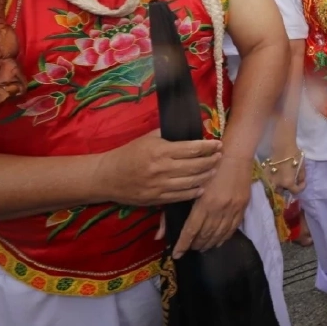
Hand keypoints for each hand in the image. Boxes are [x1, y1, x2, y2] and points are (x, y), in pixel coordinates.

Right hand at [97, 130, 221, 206]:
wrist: (106, 176)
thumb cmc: (129, 153)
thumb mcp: (148, 138)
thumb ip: (170, 133)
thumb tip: (194, 126)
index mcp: (160, 151)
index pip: (191, 149)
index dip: (208, 147)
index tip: (218, 144)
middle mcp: (161, 169)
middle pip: (195, 166)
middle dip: (211, 161)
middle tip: (220, 156)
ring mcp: (159, 186)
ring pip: (191, 183)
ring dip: (206, 176)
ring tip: (214, 170)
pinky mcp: (156, 199)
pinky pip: (180, 197)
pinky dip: (194, 192)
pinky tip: (202, 187)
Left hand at [173, 154, 251, 256]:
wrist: (235, 154)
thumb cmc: (207, 164)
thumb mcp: (189, 182)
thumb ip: (174, 206)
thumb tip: (160, 234)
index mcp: (203, 202)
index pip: (191, 231)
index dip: (183, 245)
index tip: (177, 255)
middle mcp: (219, 209)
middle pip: (205, 235)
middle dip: (196, 244)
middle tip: (190, 248)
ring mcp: (232, 208)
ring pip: (219, 234)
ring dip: (209, 243)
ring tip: (202, 247)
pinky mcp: (242, 206)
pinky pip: (233, 227)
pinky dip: (224, 237)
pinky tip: (218, 241)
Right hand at [264, 140, 305, 194]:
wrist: (283, 146)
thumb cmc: (294, 156)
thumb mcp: (302, 167)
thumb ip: (301, 177)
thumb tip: (300, 182)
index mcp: (288, 183)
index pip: (295, 191)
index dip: (300, 188)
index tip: (303, 183)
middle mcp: (278, 184)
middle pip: (282, 192)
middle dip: (287, 189)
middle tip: (291, 183)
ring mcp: (270, 180)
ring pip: (274, 188)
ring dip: (278, 187)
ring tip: (282, 181)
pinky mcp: (265, 174)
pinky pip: (268, 181)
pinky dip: (272, 181)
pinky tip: (275, 176)